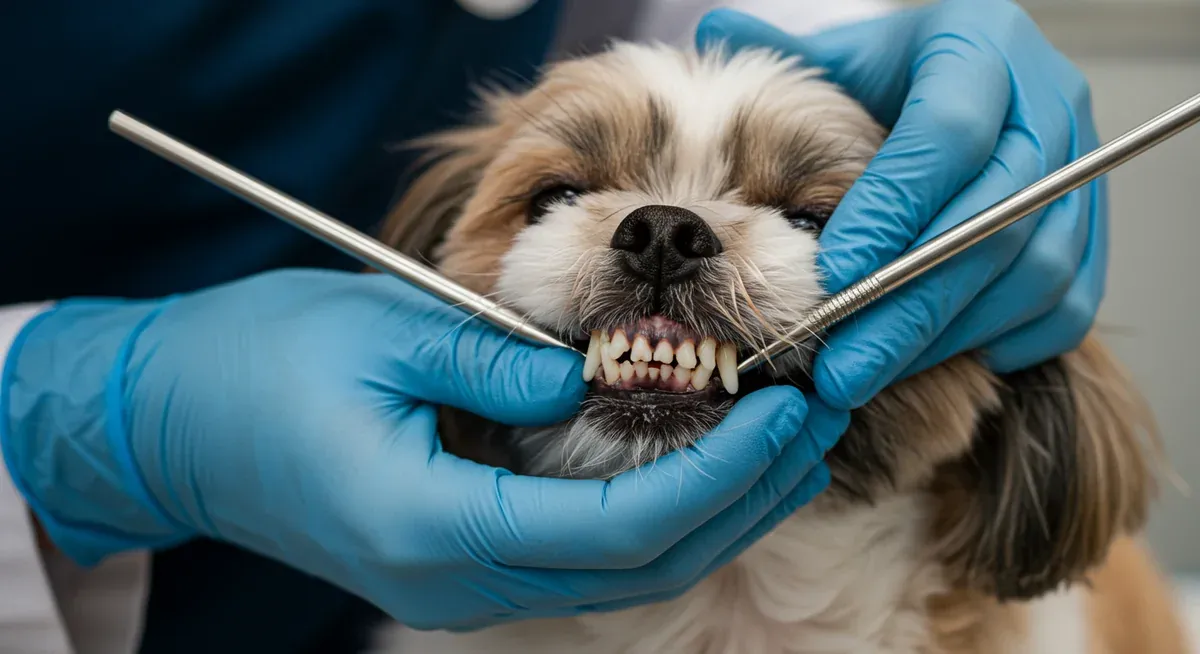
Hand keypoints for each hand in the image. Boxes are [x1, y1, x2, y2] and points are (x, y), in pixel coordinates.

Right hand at [1, 269, 842, 629]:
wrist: (176, 426)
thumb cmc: (262, 365)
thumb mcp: (385, 330)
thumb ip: (501, 360)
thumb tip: (597, 372)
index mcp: (435, 527)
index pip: (622, 528)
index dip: (721, 473)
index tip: (787, 409)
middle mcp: (457, 581)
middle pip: (642, 566)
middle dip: (742, 497)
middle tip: (813, 418)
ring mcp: (458, 586)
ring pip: (622, 575)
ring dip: (712, 511)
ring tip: (781, 443)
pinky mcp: (459, 566)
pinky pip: (584, 561)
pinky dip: (658, 518)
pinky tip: (698, 466)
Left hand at [697, 0, 1105, 408]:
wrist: (965, 84)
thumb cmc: (891, 74)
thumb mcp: (844, 53)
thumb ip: (790, 58)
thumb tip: (715, 30)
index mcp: (984, 47)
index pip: (944, 136)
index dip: (890, 214)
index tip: (827, 278)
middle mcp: (1047, 106)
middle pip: (992, 221)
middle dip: (909, 305)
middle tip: (839, 367)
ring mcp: (1079, 173)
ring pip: (1034, 272)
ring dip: (947, 335)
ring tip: (868, 372)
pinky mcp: (1091, 230)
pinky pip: (1066, 303)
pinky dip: (999, 341)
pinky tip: (931, 358)